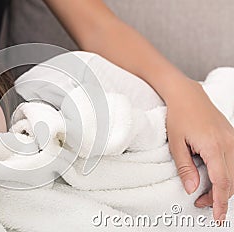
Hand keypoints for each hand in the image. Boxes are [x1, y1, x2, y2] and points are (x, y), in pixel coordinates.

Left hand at [166, 78, 233, 221]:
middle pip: (232, 181)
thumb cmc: (178, 116)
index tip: (218, 216)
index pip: (222, 182)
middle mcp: (229, 144)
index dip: (221, 202)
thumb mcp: (175, 143)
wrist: (187, 95)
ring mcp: (233, 140)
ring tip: (205, 193)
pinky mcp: (232, 137)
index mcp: (213, 147)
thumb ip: (185, 168)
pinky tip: (214, 178)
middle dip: (220, 197)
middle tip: (201, 203)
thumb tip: (191, 189)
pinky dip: (228, 175)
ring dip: (224, 187)